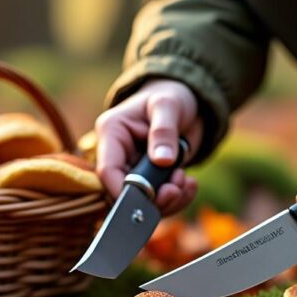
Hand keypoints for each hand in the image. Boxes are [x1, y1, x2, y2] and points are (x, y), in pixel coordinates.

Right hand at [95, 79, 202, 215]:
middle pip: (124, 190)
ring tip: (186, 182)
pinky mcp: (150, 179)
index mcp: (112, 132)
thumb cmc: (172, 96)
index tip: (150, 198)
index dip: (124, 190)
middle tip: (176, 190)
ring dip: (167, 200)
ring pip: (142, 200)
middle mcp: (117, 154)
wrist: (187, 102)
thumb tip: (163, 161)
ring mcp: (133, 168)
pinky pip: (158, 199)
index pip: (107, 170)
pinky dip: (177, 198)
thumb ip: (164, 131)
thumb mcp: (168, 106)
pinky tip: (189, 184)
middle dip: (152, 197)